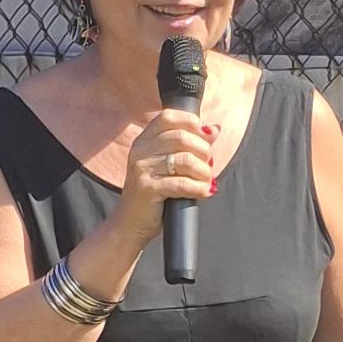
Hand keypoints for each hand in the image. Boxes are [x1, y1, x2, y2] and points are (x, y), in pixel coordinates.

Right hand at [107, 107, 216, 252]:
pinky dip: (199, 188)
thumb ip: (188, 145)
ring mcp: (142, 169)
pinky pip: (182, 183)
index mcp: (143, 141)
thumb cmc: (153, 195)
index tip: (205, 135)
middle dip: (203, 150)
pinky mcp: (148, 188)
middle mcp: (140, 151)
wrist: (129, 224)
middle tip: (208, 164)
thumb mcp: (168, 165)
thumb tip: (213, 128)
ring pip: (185, 159)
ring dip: (203, 171)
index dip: (191, 122)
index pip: (168, 117)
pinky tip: (204, 192)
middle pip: (181, 137)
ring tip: (206, 180)